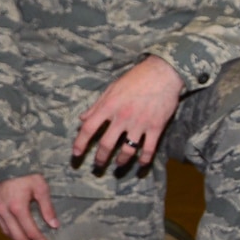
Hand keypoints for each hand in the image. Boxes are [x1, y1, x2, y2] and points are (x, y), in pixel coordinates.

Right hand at [0, 172, 58, 239]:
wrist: (3, 157)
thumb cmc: (25, 171)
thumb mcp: (40, 187)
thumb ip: (47, 208)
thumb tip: (54, 225)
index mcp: (17, 207)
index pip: (31, 231)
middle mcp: (3, 210)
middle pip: (17, 236)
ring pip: (6, 231)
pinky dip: (9, 231)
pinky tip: (16, 233)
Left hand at [72, 55, 182, 170]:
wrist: (163, 74)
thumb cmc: (136, 79)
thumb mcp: (111, 89)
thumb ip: (97, 106)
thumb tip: (82, 118)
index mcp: (108, 106)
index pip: (89, 128)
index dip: (80, 143)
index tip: (76, 154)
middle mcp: (122, 117)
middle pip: (106, 144)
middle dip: (100, 158)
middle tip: (97, 165)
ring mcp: (140, 123)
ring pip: (127, 150)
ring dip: (121, 161)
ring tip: (118, 165)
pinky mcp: (156, 127)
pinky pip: (148, 149)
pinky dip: (144, 159)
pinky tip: (141, 164)